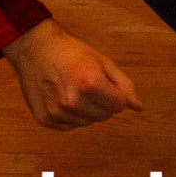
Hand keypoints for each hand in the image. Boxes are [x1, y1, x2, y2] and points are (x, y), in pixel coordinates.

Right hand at [1, 20, 141, 129]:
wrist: (36, 50)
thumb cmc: (72, 53)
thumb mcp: (103, 62)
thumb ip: (124, 85)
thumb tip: (138, 107)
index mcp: (91, 85)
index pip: (119, 106)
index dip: (116, 95)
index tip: (105, 84)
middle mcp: (73, 102)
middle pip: (104, 116)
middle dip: (102, 103)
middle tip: (88, 85)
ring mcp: (57, 113)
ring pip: (87, 122)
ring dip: (87, 110)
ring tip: (74, 90)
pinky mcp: (45, 120)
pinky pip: (69, 126)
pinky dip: (70, 116)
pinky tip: (63, 98)